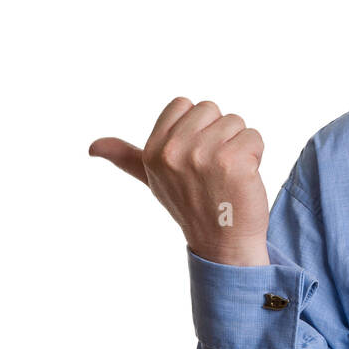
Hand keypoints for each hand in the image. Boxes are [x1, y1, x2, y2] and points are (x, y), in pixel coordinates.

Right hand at [90, 98, 270, 266]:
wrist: (222, 243)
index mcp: (153, 150)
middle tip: (214, 170)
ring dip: (239, 146)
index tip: (195, 158)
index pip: (184, 104)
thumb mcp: (152, 179)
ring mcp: (203, 156)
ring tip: (229, 176)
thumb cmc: (191, 206)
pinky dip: (256, 156)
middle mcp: (173, 151)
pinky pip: (254, 137)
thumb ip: (125, 157)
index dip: (197, 127)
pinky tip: (244, 180)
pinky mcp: (234, 162)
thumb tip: (93, 146)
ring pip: (236, 122)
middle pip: (212, 110)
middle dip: (219, 134)